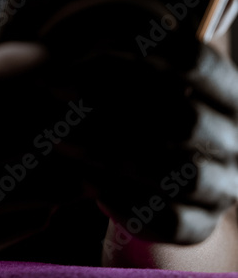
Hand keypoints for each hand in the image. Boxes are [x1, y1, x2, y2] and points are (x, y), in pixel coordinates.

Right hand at [0, 42, 80, 263]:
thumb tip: (42, 62)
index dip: (33, 65)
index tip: (67, 57)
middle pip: (26, 140)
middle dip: (66, 126)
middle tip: (93, 113)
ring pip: (37, 191)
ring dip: (70, 172)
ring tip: (92, 157)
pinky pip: (27, 224)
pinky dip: (46, 204)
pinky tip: (49, 188)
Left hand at [50, 31, 237, 244]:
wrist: (136, 157)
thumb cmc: (124, 95)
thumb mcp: (122, 66)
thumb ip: (107, 55)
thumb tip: (62, 58)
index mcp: (224, 84)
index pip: (191, 59)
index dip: (129, 60)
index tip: (68, 67)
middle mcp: (234, 134)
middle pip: (186, 120)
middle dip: (113, 112)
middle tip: (57, 108)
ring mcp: (224, 182)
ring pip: (184, 174)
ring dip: (117, 158)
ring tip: (66, 143)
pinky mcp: (203, 222)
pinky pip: (174, 222)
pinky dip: (129, 205)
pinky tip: (89, 183)